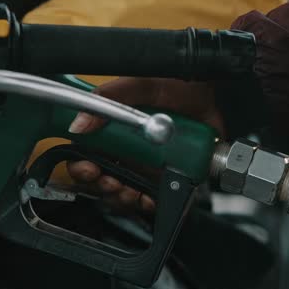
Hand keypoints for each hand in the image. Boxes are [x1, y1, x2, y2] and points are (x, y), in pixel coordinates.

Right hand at [66, 78, 221, 211]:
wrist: (210, 95)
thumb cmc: (175, 86)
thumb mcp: (140, 85)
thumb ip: (109, 99)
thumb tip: (78, 123)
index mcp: (111, 131)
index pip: (83, 156)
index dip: (80, 167)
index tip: (89, 168)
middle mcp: (125, 151)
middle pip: (100, 180)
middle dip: (101, 187)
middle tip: (112, 182)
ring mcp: (146, 166)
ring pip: (123, 193)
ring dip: (121, 198)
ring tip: (130, 191)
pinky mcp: (167, 176)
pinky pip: (152, 198)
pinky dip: (147, 203)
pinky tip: (149, 198)